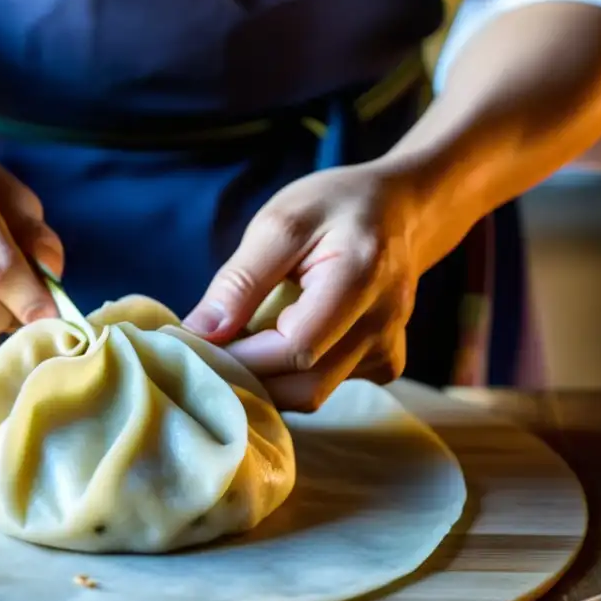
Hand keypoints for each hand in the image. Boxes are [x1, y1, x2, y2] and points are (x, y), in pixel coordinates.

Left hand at [183, 162, 422, 411]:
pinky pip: (328, 387)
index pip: (295, 349)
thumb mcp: (279, 223)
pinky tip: (279, 342)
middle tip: (213, 350)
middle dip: (249, 377)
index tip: (200, 345)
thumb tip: (202, 333)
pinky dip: (292, 375)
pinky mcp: (385, 364)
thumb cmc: (335, 206)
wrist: (400, 211)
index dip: (241, 358)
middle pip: (305, 387)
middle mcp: (383, 324)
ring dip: (268, 379)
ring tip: (243, 341)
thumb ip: (241, 279)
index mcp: (359, 277)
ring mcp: (388, 349)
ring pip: (313, 394)